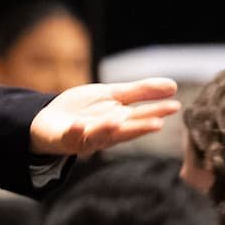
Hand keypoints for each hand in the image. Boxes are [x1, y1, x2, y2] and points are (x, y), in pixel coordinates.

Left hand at [30, 78, 180, 155]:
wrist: (50, 119)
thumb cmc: (85, 110)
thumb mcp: (113, 95)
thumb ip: (140, 92)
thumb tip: (173, 86)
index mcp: (119, 122)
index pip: (140, 117)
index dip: (156, 112)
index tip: (174, 106)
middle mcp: (105, 133)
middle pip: (124, 130)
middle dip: (139, 127)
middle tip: (158, 123)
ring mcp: (85, 138)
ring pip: (98, 136)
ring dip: (108, 129)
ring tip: (118, 119)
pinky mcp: (65, 139)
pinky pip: (69, 138)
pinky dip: (73, 132)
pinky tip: (76, 125)